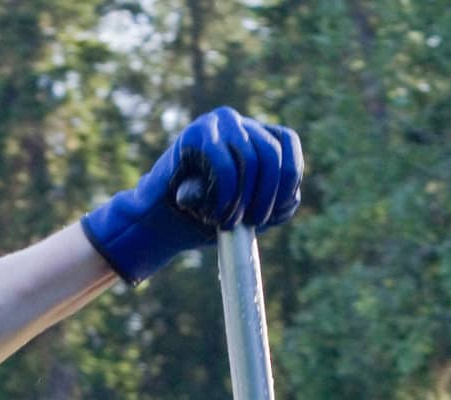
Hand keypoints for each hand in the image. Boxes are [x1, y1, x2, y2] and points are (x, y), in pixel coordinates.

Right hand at [81, 107, 302, 283]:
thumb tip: (290, 197)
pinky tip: (215, 214)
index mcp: (254, 136)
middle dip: (268, 195)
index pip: (287, 143)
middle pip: (272, 152)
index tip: (274, 212)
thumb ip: (275, 205)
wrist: (160, 223)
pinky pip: (225, 165)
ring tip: (228, 223)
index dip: (289, 177)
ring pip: (252, 159)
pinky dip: (226, 195)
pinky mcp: (195, 135)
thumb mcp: (249, 213)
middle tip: (253, 223)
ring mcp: (216, 125)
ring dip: (244, 199)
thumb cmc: (204, 217)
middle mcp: (237, 123)